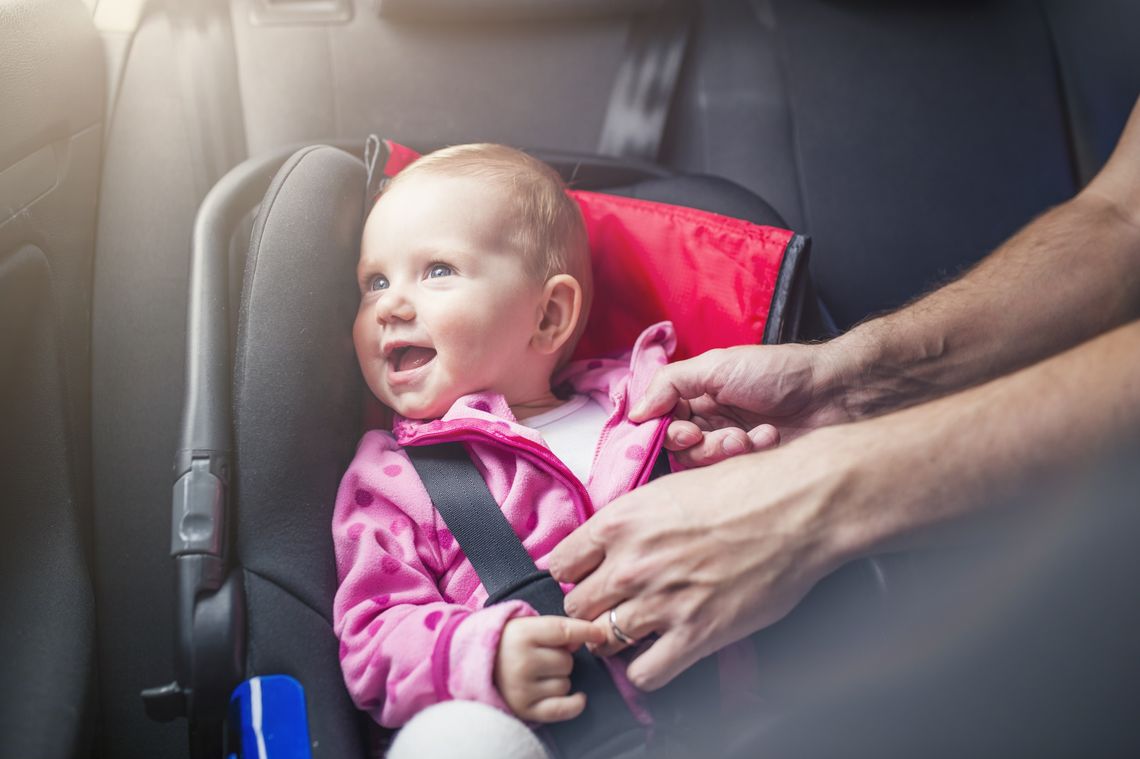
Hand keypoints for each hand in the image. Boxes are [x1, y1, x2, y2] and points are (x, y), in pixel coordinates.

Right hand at [493, 615, 607, 722]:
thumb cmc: (508, 643)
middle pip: (567, 661)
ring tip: (539, 674)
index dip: (586, 631)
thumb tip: (585, 638)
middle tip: (542, 657)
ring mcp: (522, 688)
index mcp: (521, 634)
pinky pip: (562, 709)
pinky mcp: (524, 709)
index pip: (563, 631)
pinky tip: (579, 697)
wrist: (475, 665)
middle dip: (561, 659)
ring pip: (565, 684)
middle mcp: (521, 662)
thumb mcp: (526, 626)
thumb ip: (556, 629)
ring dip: (559, 679)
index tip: (601, 634)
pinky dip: (575, 704)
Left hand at [549, 432, 855, 690]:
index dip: (574, 574)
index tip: (588, 577)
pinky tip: (661, 653)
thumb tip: (609, 543)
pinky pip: (645, 674)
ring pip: (603, 641)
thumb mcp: (670, 488)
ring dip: (617, 638)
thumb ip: (632, 520)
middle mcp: (632, 563)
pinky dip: (647, 670)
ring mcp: (661, 601)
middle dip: (593, 607)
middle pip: (575, 606)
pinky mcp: (696, 634)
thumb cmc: (745, 488)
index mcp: (620, 521)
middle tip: (615, 605)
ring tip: (639, 629)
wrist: (800, 506)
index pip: (559, 563)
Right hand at [630, 344, 853, 466]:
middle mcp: (708, 420)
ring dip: (724, 451)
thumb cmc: (778, 372)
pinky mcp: (751, 467)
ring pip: (702, 465)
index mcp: (695, 395)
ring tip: (752, 436)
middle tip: (721, 435)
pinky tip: (770, 438)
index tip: (685, 431)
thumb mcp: (717, 366)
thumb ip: (670, 384)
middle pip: (677, 449)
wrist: (833, 392)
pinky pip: (731, 475)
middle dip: (698, 445)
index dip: (666, 432)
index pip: (659, 422)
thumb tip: (634, 412)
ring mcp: (729, 445)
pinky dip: (750, 456)